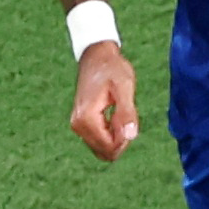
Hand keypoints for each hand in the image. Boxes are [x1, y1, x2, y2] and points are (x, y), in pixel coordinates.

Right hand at [69, 42, 136, 162]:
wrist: (96, 56)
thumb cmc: (112, 69)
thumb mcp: (124, 88)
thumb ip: (127, 113)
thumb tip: (131, 136)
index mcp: (86, 119)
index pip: (110, 148)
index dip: (126, 137)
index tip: (128, 115)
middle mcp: (78, 126)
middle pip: (106, 152)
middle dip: (122, 138)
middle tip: (124, 113)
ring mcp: (77, 126)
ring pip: (103, 149)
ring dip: (117, 135)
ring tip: (118, 111)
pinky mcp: (81, 125)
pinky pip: (100, 141)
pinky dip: (112, 133)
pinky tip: (114, 114)